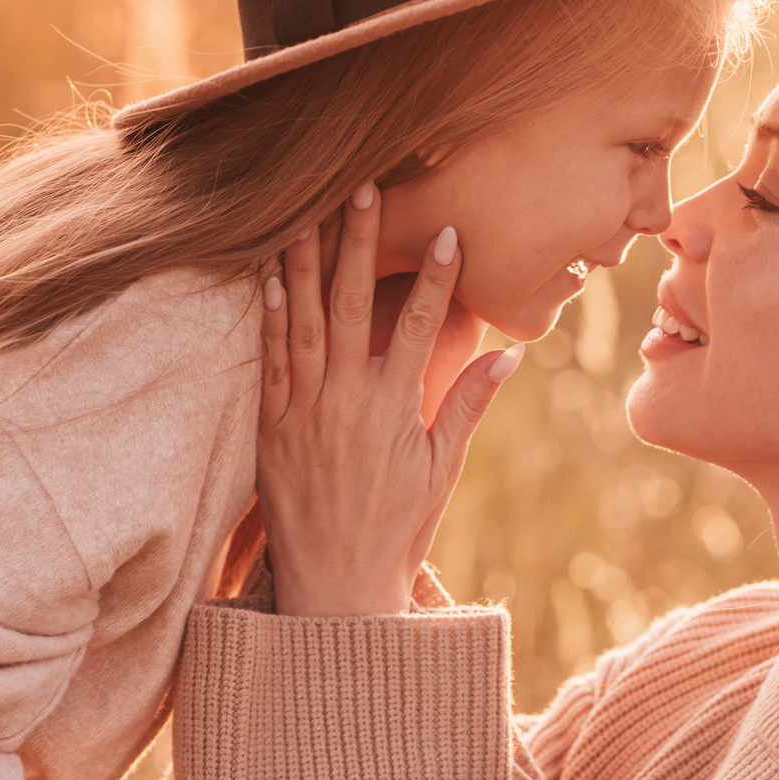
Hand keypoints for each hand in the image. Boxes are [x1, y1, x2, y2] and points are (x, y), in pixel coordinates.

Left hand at [259, 183, 520, 615]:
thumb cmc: (398, 531)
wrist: (336, 589)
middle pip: (353, 306)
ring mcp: (303, 412)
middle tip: (365, 190)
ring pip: (304, 322)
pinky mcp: (271, 429)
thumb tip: (508, 355)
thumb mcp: (443, 470)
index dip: (436, 276)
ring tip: (308, 212)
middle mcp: (346, 402)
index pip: (417, 325)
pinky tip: (271, 278)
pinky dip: (270, 318)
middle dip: (362, 244)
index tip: (449, 231)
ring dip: (307, 264)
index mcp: (394, 409)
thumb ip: (469, 406)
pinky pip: (270, 362)